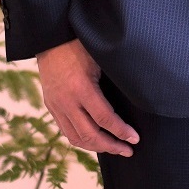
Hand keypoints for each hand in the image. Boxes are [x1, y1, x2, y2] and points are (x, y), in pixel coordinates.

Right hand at [36, 38, 139, 156]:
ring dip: (96, 147)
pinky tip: (94, 141)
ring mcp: (56, 105)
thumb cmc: (81, 44)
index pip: (105, 119)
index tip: (135, 139)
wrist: (52, 38)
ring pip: (75, 138)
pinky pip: (65, 131)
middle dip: (112, 146)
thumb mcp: (101, 59)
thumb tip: (137, 97)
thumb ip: (113, 81)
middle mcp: (66, 101)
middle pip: (90, 135)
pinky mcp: (51, 106)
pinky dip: (81, 140)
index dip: (122, 132)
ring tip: (114, 148)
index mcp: (82, 88)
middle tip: (128, 150)